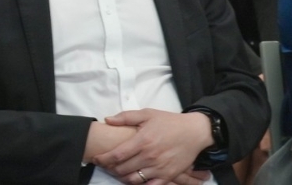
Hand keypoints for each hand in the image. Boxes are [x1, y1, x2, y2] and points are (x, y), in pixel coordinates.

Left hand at [93, 109, 212, 184]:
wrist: (194, 132)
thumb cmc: (169, 122)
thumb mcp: (147, 114)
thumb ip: (125, 117)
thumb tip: (107, 120)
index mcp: (142, 141)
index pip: (117, 155)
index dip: (104, 159)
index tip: (96, 158)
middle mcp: (149, 156)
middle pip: (122, 169)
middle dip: (110, 169)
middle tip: (105, 166)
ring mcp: (159, 168)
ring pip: (134, 180)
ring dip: (122, 178)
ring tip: (118, 173)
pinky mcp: (168, 175)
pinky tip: (134, 180)